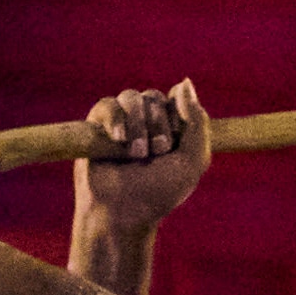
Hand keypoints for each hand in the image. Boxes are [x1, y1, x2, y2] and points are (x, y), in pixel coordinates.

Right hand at [74, 82, 210, 234]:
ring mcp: (122, 121)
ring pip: (132, 97)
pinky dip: (115, 119)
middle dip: (157, 126)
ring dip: (138, 126)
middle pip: (155, 97)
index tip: (173, 147)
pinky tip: (118, 139)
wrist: (121, 213)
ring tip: (136, 154)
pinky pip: (108, 104)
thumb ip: (198, 121)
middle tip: (155, 154)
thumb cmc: (158, 193)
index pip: (177, 100)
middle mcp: (147, 121)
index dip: (177, 119)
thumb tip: (185, 81)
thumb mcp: (192, 161)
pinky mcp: (98, 124)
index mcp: (172, 127)